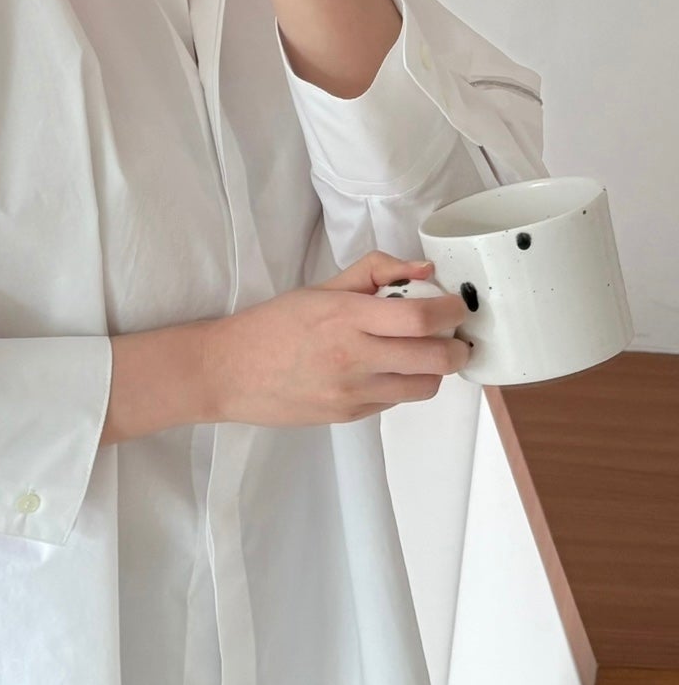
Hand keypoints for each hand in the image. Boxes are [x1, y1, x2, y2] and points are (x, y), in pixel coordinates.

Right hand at [206, 250, 473, 425]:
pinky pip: (393, 401)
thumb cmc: (270, 326)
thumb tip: (424, 269)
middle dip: (458, 347)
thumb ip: (374, 272)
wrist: (227, 372)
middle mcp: (353, 358)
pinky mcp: (347, 416)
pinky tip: (380, 371)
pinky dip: (399, 385)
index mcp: (346, 317)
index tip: (456, 306)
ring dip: (433, 370)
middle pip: (436, 359)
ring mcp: (351, 393)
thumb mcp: (320, 289)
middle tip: (455, 337)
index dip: (452, 311)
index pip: (421, 317)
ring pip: (423, 387)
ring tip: (419, 356)